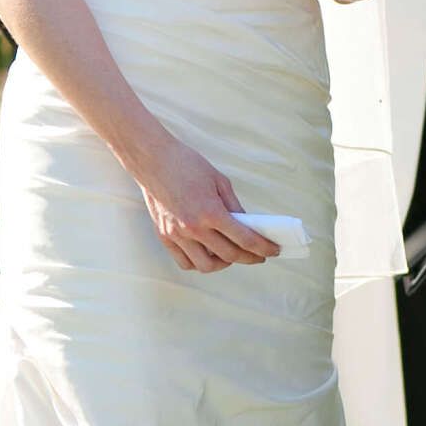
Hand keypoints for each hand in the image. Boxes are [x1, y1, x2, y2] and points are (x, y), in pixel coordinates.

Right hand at [137, 137, 278, 272]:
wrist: (152, 159)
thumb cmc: (186, 164)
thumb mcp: (219, 181)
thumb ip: (234, 206)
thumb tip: (246, 225)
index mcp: (211, 212)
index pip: (244, 239)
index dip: (262, 248)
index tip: (273, 251)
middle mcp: (194, 228)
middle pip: (228, 255)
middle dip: (248, 258)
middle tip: (258, 255)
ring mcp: (177, 235)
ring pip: (205, 266)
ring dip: (222, 264)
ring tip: (230, 255)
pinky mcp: (164, 236)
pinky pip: (185, 262)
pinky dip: (199, 262)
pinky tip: (207, 254)